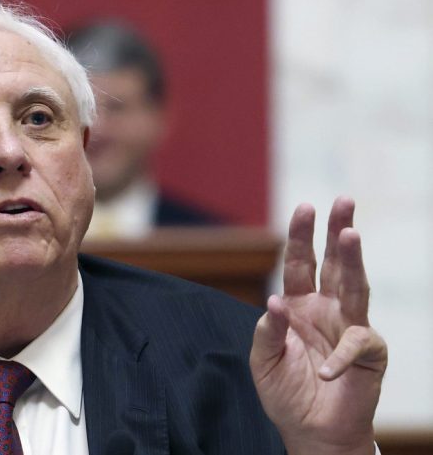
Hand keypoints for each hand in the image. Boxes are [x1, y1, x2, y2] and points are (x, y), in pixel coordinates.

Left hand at [250, 197, 386, 454]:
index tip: (305, 206)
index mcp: (298, 305)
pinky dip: (340, 355)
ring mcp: (349, 328)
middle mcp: (325, 309)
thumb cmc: (286, 392)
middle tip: (343, 200)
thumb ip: (267, 330)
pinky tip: (325, 370)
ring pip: (354, 287)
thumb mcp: (263, 360)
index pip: (299, 264)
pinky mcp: (368, 354)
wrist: (309, 431)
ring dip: (352, 262)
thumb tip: (274, 301)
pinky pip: (356, 345)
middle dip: (337, 231)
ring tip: (350, 235)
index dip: (302, 236)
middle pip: (333, 264)